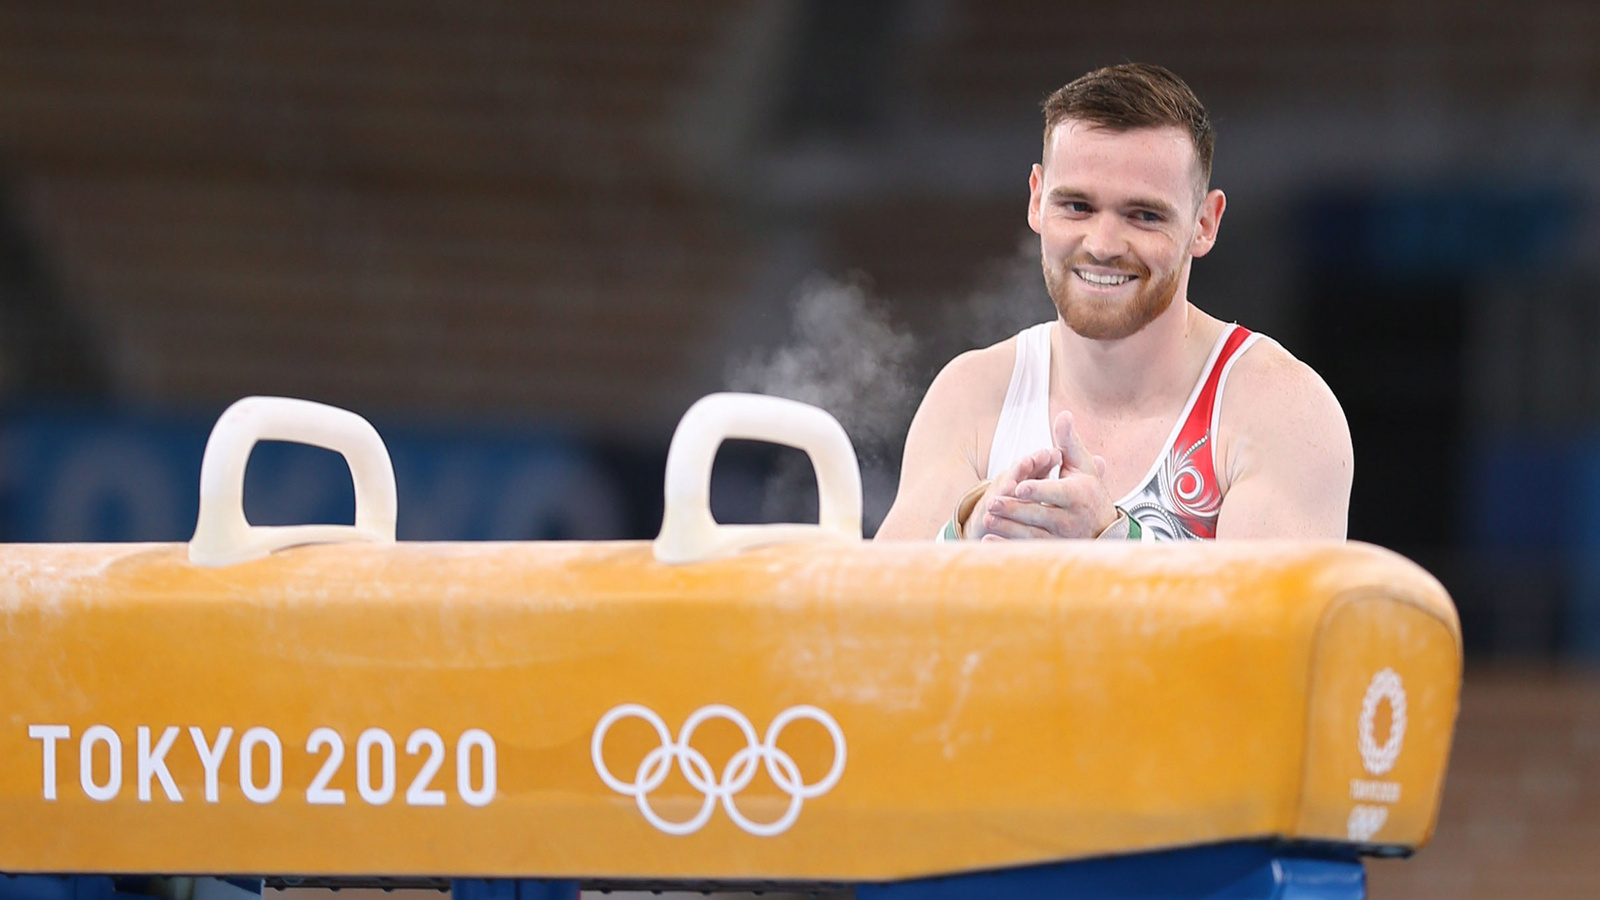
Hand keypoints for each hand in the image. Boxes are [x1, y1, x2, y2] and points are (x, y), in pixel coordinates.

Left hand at [978, 411, 1117, 539]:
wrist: (1103, 527)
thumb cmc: (1088, 491)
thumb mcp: (1081, 465)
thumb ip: (1068, 441)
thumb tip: (1064, 415)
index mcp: (1078, 494)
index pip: (1056, 492)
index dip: (1038, 489)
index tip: (1019, 486)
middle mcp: (1071, 518)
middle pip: (1039, 514)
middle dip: (1015, 509)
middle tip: (992, 502)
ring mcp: (1061, 537)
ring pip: (1032, 535)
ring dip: (1008, 529)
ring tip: (988, 519)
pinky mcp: (1052, 550)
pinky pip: (1028, 551)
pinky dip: (1007, 547)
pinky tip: (989, 541)